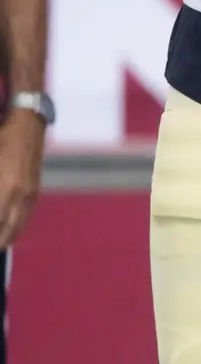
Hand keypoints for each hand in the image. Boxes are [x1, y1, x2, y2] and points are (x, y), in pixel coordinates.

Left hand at [0, 108, 43, 248]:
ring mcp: (29, 194)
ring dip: (4, 240)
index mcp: (6, 188)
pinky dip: (14, 229)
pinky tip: (7, 232)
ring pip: (16, 228)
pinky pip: (24, 218)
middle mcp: (19, 195)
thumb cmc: (2, 137)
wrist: (27, 124)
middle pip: (5, 233)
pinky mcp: (34, 191)